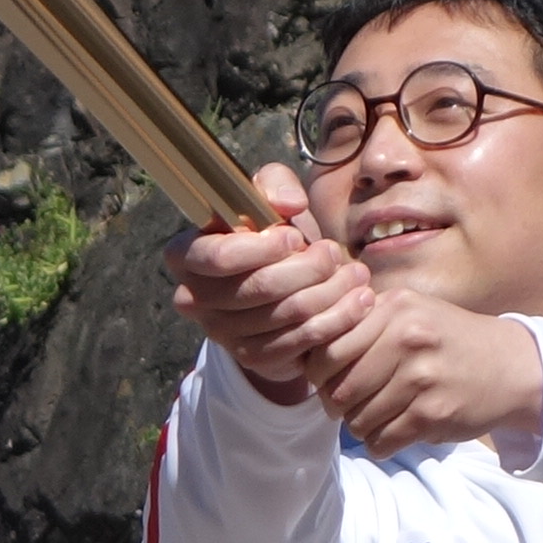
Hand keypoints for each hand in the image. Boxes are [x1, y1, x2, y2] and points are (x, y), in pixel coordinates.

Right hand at [169, 162, 361, 405]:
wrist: (281, 287)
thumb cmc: (271, 236)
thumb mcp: (269, 199)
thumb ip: (275, 184)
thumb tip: (289, 205)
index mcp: (185, 255)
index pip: (219, 257)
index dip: (262, 248)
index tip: (294, 237)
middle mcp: (193, 298)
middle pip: (258, 287)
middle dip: (308, 268)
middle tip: (334, 253)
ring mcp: (221, 333)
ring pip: (286, 314)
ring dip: (332, 292)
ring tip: (355, 274)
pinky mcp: (252, 358)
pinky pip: (300, 342)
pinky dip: (337, 320)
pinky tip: (358, 302)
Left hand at [291, 277, 542, 456]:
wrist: (515, 367)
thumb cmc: (450, 341)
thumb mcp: (411, 312)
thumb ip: (364, 322)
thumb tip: (306, 352)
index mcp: (395, 308)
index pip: (326, 350)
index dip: (319, 374)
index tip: (331, 380)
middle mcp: (407, 338)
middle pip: (337, 389)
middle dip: (337, 405)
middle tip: (351, 404)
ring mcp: (421, 378)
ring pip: (356, 420)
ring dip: (362, 426)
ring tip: (381, 414)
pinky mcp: (433, 414)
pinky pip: (381, 441)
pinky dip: (382, 442)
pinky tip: (397, 429)